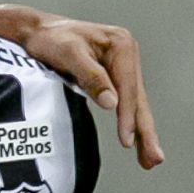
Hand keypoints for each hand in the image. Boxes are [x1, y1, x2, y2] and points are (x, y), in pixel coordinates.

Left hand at [36, 17, 161, 169]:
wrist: (39, 32)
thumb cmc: (51, 40)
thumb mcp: (69, 54)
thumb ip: (91, 77)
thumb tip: (112, 104)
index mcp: (121, 45)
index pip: (128, 87)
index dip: (128, 116)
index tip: (127, 141)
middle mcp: (127, 54)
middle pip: (138, 98)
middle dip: (145, 131)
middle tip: (154, 159)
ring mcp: (123, 65)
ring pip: (135, 104)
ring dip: (143, 133)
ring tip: (150, 161)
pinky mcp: (115, 76)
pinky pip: (126, 103)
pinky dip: (131, 124)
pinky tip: (137, 143)